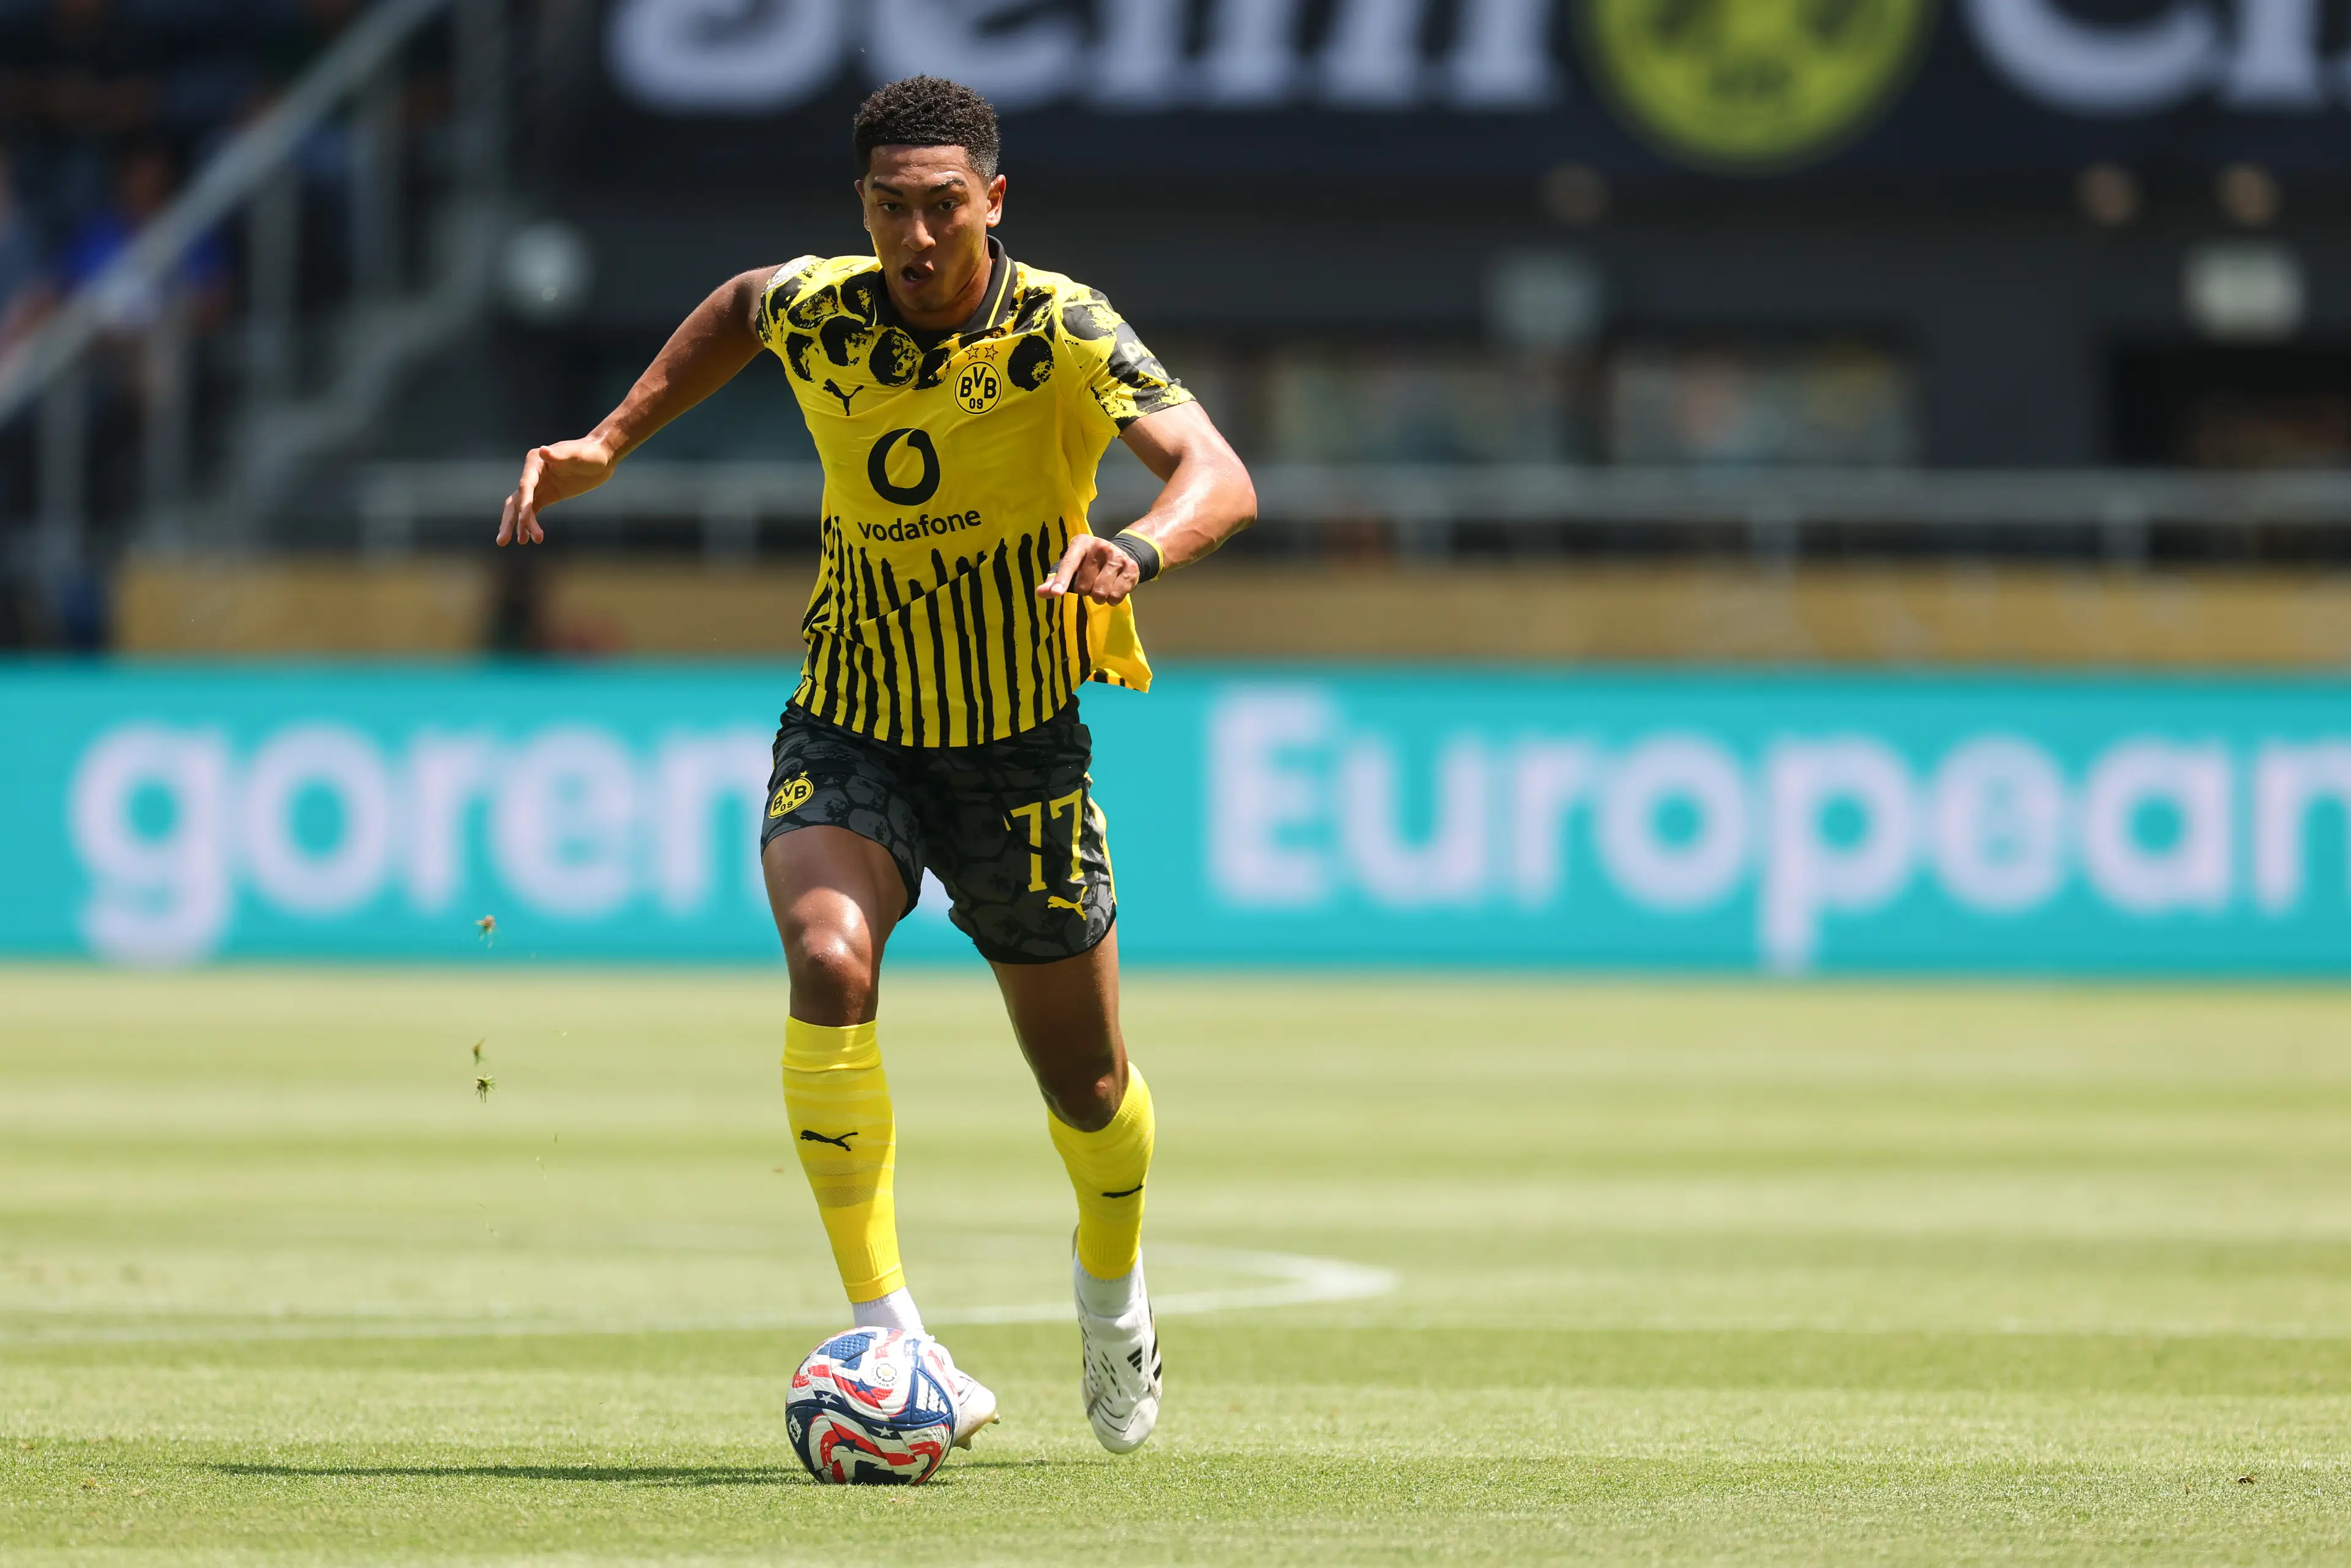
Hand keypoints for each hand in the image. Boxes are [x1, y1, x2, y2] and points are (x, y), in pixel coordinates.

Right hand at [497, 437, 617, 545]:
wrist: (602, 457)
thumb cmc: (590, 453)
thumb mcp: (577, 455)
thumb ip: (559, 455)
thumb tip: (542, 451)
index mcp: (535, 461)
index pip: (525, 485)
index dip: (524, 503)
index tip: (524, 521)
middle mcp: (532, 473)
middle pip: (517, 499)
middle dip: (510, 519)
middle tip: (503, 540)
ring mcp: (538, 485)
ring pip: (522, 507)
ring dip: (518, 525)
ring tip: (520, 542)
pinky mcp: (547, 495)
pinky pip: (533, 511)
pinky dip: (529, 524)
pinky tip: (528, 538)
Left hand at [1037, 534, 1141, 605]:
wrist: (1121, 553)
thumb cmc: (1089, 562)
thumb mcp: (1071, 566)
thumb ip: (1054, 580)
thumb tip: (1041, 593)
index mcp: (1081, 542)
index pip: (1069, 563)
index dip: (1062, 580)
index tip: (1055, 593)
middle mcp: (1100, 546)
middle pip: (1084, 585)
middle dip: (1084, 590)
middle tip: (1089, 583)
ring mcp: (1117, 557)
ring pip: (1100, 593)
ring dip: (1098, 597)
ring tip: (1100, 587)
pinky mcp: (1131, 568)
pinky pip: (1116, 596)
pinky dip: (1112, 600)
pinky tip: (1112, 590)